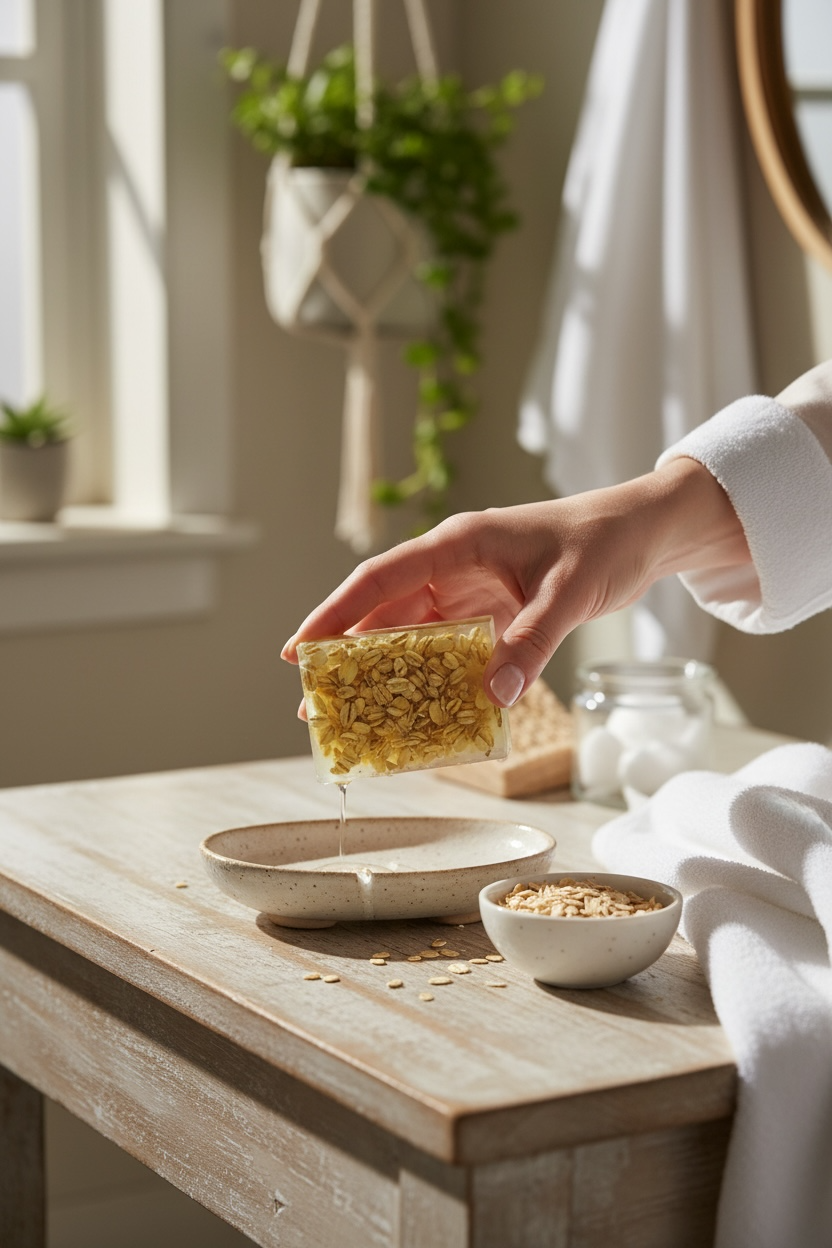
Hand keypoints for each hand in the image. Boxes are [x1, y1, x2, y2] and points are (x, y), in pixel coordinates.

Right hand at [282, 458, 748, 706]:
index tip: (298, 650)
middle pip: (384, 612)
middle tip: (314, 702)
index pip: (381, 578)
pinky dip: (428, 677)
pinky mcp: (490, 612)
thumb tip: (492, 697)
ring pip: (410, 633)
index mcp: (460, 544)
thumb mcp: (571, 592)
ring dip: (380, 670)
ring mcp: (470, 589)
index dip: (335, 613)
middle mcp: (455, 566)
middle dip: (345, 656)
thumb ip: (532, 642)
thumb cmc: (604, 542)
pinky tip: (414, 707)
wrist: (643, 532)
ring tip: (350, 713)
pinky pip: (447, 648)